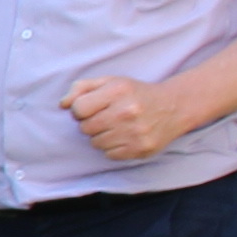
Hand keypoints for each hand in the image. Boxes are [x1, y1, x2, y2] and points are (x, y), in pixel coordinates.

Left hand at [63, 73, 187, 162]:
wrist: (173, 107)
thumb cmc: (134, 94)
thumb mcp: (109, 82)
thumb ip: (81, 88)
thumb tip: (62, 105)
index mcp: (118, 91)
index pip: (79, 108)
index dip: (80, 110)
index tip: (91, 108)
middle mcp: (127, 112)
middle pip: (86, 128)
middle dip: (91, 123)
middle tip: (106, 117)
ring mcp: (136, 132)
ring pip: (96, 143)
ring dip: (101, 136)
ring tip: (116, 126)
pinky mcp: (141, 149)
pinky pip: (109, 154)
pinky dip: (113, 147)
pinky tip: (124, 136)